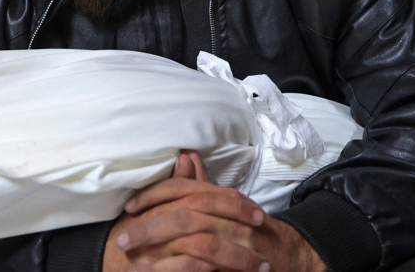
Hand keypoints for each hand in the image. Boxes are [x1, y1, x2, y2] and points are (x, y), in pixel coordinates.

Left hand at [103, 151, 326, 271]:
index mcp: (224, 200)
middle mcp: (233, 218)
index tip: (130, 207)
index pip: (185, 190)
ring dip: (161, 255)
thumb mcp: (227, 205)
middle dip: (151, 226)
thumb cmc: (252, 230)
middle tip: (123, 239)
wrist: (291, 257)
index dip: (155, 196)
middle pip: (186, 216)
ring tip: (133, 264)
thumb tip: (186, 155)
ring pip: (196, 245)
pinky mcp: (241, 265)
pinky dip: (179, 271)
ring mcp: (239, 245)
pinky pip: (206, 269)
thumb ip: (204, 185)